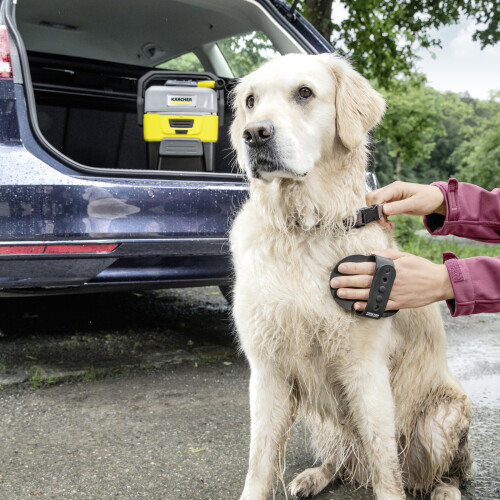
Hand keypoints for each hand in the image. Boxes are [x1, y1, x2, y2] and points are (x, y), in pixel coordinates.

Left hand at [329, 248, 453, 310]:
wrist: (438, 283)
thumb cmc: (420, 267)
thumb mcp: (404, 256)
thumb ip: (387, 253)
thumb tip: (370, 252)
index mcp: (390, 267)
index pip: (366, 266)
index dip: (352, 267)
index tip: (340, 268)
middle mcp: (389, 280)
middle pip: (363, 281)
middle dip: (346, 282)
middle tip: (333, 283)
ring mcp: (393, 293)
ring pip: (368, 294)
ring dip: (352, 294)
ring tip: (339, 294)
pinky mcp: (397, 304)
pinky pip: (379, 306)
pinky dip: (367, 306)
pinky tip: (356, 306)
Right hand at [366, 181, 445, 217]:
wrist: (436, 199)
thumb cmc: (428, 199)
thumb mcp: (415, 204)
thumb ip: (398, 207)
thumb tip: (383, 210)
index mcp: (395, 188)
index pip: (377, 197)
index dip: (376, 209)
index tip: (382, 221)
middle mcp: (390, 190)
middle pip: (372, 199)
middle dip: (375, 213)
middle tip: (384, 224)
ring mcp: (391, 196)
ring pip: (375, 205)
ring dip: (379, 217)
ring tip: (388, 226)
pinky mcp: (392, 202)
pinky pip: (381, 209)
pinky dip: (383, 218)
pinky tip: (390, 224)